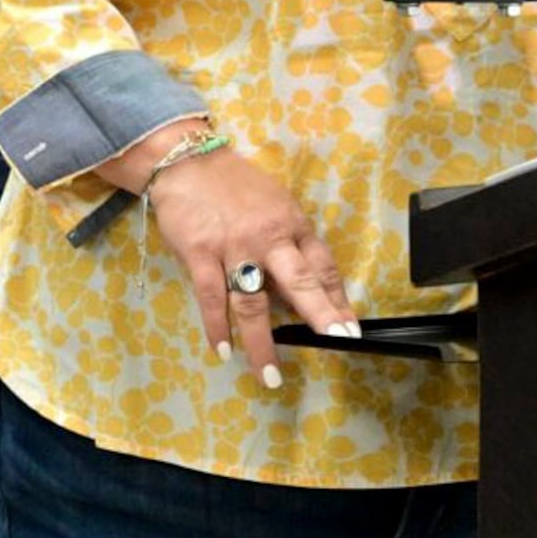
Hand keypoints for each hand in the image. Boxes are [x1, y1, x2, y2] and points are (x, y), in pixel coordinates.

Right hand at [142, 149, 359, 387]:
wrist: (187, 161)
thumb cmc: (234, 186)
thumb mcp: (274, 205)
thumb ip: (288, 244)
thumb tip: (298, 291)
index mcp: (291, 225)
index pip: (322, 267)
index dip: (338, 300)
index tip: (349, 328)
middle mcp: (267, 238)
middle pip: (298, 282)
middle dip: (320, 314)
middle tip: (336, 341)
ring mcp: (233, 248)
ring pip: (252, 304)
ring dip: (261, 344)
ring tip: (271, 376)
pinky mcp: (200, 253)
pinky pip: (211, 298)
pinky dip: (217, 328)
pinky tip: (223, 351)